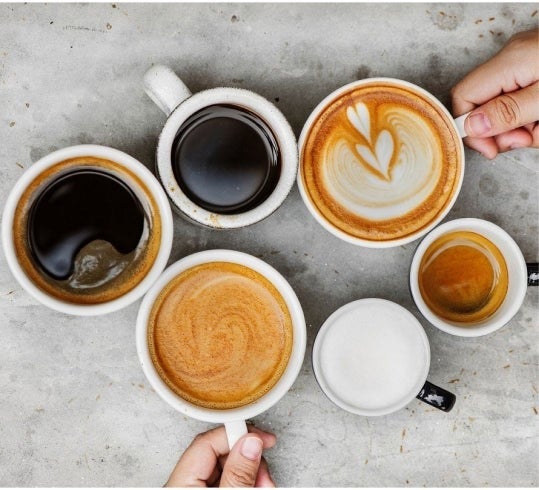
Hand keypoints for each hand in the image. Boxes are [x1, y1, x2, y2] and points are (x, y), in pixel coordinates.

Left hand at [166, 425, 276, 486]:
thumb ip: (238, 473)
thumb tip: (250, 443)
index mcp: (180, 482)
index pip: (208, 441)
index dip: (237, 434)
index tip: (262, 438)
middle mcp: (184, 485)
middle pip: (220, 455)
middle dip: (249, 459)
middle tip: (264, 475)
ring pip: (226, 469)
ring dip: (251, 473)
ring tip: (264, 486)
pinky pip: (225, 482)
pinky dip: (244, 482)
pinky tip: (256, 487)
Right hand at [451, 28, 538, 158]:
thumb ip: (509, 112)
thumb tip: (471, 126)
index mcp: (510, 62)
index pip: (464, 97)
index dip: (470, 128)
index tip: (490, 148)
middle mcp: (513, 58)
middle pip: (483, 105)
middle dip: (501, 130)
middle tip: (526, 138)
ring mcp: (525, 61)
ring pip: (505, 106)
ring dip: (522, 126)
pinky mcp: (535, 67)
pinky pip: (521, 99)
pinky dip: (532, 115)